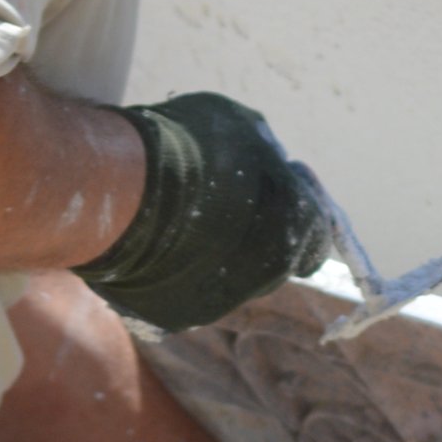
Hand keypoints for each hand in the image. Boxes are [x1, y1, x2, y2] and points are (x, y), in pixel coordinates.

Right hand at [77, 92, 332, 332]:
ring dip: (216, 255)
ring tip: (178, 220)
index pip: (317, 235)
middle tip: (219, 204)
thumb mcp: (242, 125)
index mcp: (299, 225)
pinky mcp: (178, 316)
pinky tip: (152, 243)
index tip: (270, 190)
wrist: (124, 190)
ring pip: (229, 280)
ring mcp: (223, 300)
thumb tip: (272, 160)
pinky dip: (177, 273)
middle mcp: (270, 274)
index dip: (294, 210)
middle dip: (255, 235)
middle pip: (272, 260)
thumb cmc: (190, 146)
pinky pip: (184, 292)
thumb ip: (265, 151)